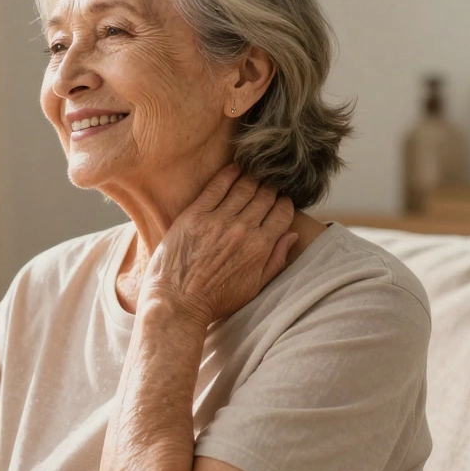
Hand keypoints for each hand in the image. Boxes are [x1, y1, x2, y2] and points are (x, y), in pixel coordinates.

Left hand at [141, 164, 297, 328]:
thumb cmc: (215, 300)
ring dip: (252, 178)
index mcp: (260, 247)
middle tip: (268, 183)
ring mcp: (217, 220)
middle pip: (264, 197)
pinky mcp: (194, 215)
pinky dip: (228, 174)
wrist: (177, 303)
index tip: (281, 200)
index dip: (284, 203)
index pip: (281, 213)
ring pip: (243, 188)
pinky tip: (235, 167)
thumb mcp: (255, 287)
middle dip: (270, 188)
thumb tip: (292, 235)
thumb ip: (276, 260)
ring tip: (255, 173)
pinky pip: (215, 187)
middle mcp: (242, 229)